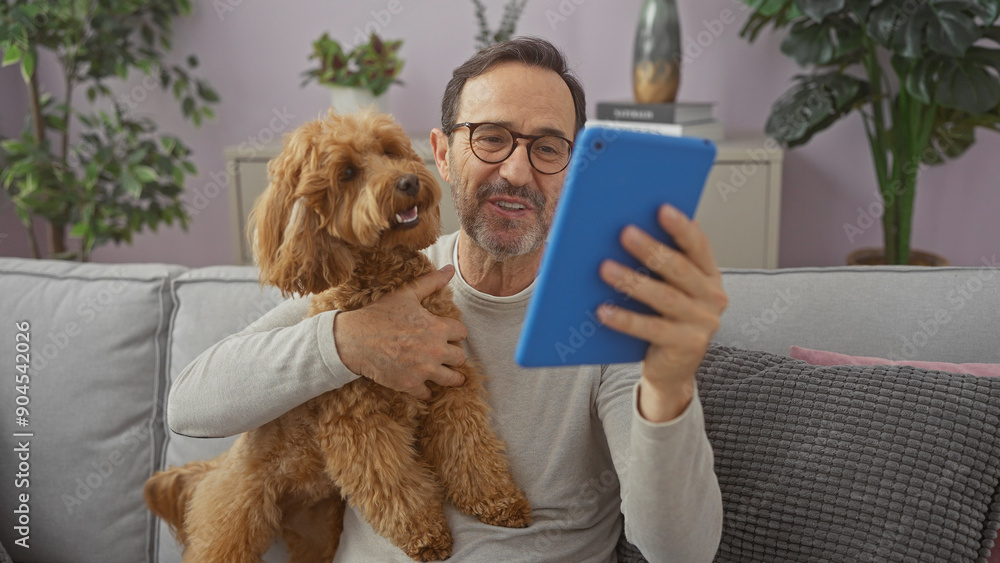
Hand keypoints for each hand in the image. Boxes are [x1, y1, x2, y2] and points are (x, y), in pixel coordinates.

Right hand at [334, 265, 467, 398]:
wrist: (354, 339)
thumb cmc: (380, 314)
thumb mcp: (406, 294)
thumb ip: (430, 282)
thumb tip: (449, 269)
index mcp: (436, 328)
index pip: (462, 334)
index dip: (455, 334)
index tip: (448, 336)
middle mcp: (434, 350)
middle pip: (460, 358)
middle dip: (454, 356)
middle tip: (445, 355)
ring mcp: (423, 370)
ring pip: (452, 379)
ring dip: (449, 377)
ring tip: (445, 374)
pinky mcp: (410, 385)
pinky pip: (428, 393)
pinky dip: (425, 389)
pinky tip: (422, 384)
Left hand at [597, 205, 727, 422]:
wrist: (671, 370)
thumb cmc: (664, 320)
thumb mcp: (669, 289)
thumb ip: (660, 265)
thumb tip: (628, 230)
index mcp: (710, 276)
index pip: (698, 246)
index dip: (681, 227)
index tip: (662, 208)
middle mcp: (713, 297)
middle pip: (679, 269)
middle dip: (651, 249)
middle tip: (624, 232)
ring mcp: (703, 323)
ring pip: (664, 298)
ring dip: (633, 281)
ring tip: (605, 268)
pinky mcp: (687, 345)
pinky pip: (651, 329)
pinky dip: (625, 319)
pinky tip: (602, 310)